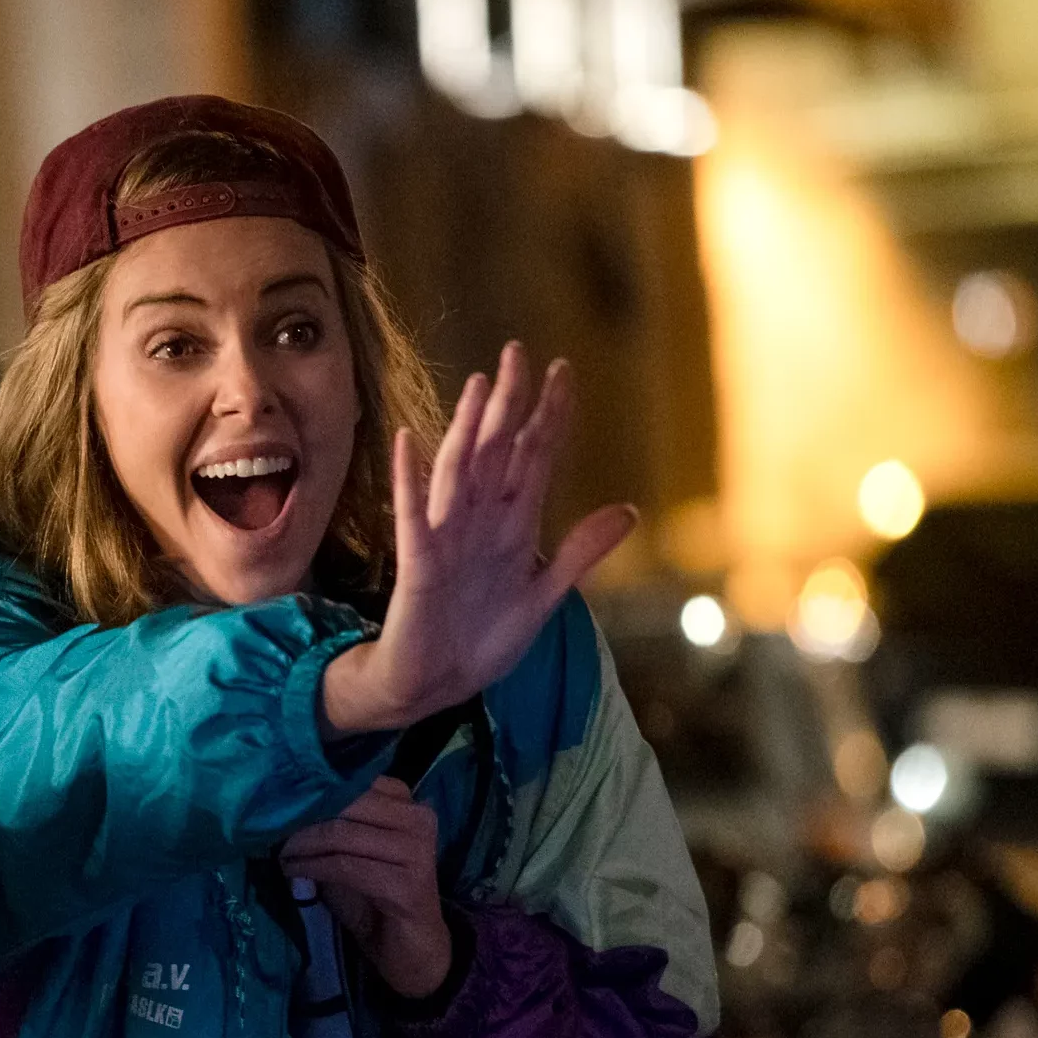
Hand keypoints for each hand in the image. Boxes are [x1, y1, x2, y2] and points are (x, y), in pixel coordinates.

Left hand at [282, 778, 453, 998]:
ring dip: (301, 845)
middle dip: (303, 816)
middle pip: (346, 802)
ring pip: (341, 834)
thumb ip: (331, 823)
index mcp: (406, 802)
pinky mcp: (408, 884)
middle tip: (272, 829)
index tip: (279, 801)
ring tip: (280, 854)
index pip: (352, 780)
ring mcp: (418, 850)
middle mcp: (419, 818)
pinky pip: (345, 866)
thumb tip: (284, 803)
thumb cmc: (375, 896)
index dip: (312, 789)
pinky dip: (313, 868)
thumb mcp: (349, 851)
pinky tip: (292, 872)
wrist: (411, 948)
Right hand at [322, 342, 635, 733]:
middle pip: (499, 452)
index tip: (563, 372)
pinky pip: (414, 517)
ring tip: (480, 387)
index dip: (550, 416)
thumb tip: (628, 510)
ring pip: (460, 473)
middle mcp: (481, 523)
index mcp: (514, 527)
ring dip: (469, 429)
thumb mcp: (544, 597)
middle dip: (512, 403)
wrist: (432, 686)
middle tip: (520, 352)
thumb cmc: (479, 641)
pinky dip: (411, 482)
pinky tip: (410, 443)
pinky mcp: (420, 566)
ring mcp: (447, 540)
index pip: (536, 458)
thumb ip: (581, 552)